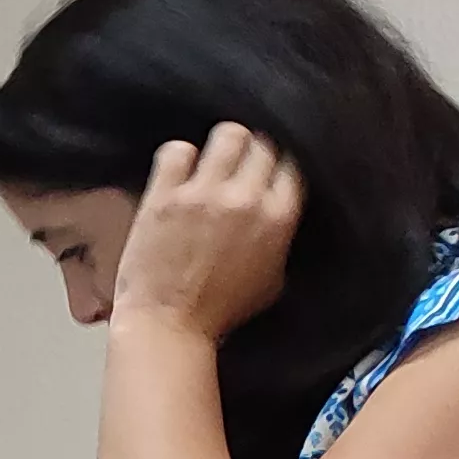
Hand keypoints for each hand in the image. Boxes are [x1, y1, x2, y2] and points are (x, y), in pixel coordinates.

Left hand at [112, 124, 299, 341]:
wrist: (168, 324)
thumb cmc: (221, 310)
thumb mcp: (273, 279)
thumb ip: (281, 236)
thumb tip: (279, 211)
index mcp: (279, 217)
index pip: (293, 162)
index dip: (282, 160)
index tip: (271, 165)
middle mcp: (245, 198)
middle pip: (264, 142)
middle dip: (256, 150)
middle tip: (242, 163)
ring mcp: (203, 194)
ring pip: (228, 134)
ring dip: (224, 143)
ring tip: (215, 159)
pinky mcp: (164, 197)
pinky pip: (177, 150)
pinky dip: (180, 155)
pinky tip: (180, 170)